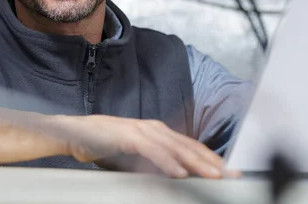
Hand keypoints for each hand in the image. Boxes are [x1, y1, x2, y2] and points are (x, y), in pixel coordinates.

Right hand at [53, 114, 239, 178]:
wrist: (76, 133)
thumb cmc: (106, 146)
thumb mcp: (136, 158)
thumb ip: (155, 164)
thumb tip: (176, 177)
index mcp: (159, 132)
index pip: (191, 146)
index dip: (211, 158)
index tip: (229, 171)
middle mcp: (155, 129)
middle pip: (189, 147)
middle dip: (212, 162)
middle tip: (231, 174)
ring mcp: (143, 131)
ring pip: (176, 149)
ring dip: (196, 163)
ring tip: (213, 175)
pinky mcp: (129, 137)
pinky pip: (152, 152)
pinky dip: (167, 162)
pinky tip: (179, 173)